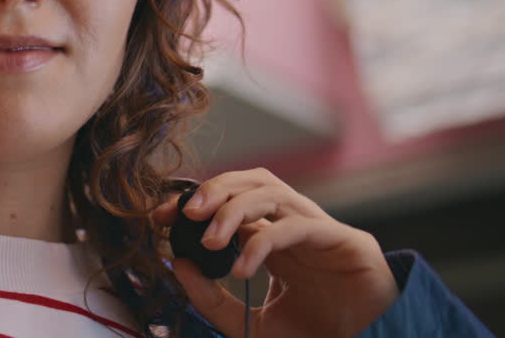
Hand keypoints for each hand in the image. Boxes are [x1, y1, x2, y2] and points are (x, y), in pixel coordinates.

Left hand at [152, 169, 397, 337]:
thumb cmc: (318, 333)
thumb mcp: (251, 323)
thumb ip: (214, 299)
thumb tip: (179, 265)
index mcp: (275, 237)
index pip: (232, 201)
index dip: (196, 201)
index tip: (160, 217)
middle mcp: (295, 224)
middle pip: (252, 181)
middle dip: (215, 190)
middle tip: (184, 214)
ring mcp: (320, 228)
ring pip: (273, 192)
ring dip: (234, 208)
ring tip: (209, 238)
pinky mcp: (344, 241)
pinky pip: (296, 227)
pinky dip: (263, 242)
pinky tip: (243, 268)